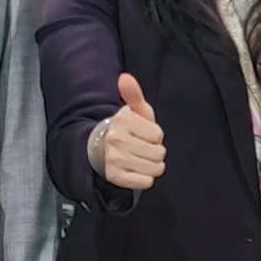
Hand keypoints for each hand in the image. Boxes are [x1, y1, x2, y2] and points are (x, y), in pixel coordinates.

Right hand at [94, 71, 165, 190]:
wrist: (101, 151)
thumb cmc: (127, 130)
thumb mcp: (133, 111)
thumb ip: (134, 94)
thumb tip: (125, 77)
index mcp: (123, 121)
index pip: (158, 135)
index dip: (155, 136)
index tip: (143, 134)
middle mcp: (117, 139)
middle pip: (159, 153)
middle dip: (154, 152)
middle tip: (141, 148)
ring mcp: (115, 159)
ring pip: (155, 169)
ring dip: (152, 166)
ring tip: (139, 159)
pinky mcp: (115, 177)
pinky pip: (146, 182)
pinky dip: (145, 178)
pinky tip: (135, 170)